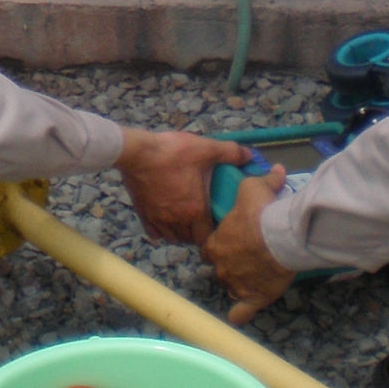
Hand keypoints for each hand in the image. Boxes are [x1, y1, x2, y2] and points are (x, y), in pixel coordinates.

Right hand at [114, 129, 249, 246]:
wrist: (138, 153)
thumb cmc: (173, 153)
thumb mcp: (206, 149)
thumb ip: (231, 153)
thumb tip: (250, 156)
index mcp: (195, 211)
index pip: (208, 238)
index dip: (213, 234)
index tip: (215, 223)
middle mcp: (177, 221)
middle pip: (189, 239)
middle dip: (196, 233)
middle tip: (201, 219)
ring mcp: (158, 219)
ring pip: (171, 238)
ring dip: (179, 233)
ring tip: (184, 220)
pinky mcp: (143, 213)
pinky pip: (153, 232)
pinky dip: (160, 230)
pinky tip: (163, 219)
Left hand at [202, 165, 295, 324]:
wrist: (278, 237)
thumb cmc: (261, 211)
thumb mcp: (257, 187)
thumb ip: (265, 180)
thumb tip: (275, 169)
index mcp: (215, 243)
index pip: (211, 247)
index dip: (222, 243)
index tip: (235, 239)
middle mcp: (221, 267)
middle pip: (221, 267)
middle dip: (231, 263)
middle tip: (250, 254)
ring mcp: (235, 284)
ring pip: (232, 287)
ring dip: (240, 283)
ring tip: (257, 274)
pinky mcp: (252, 298)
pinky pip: (241, 313)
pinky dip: (241, 312)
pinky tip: (244, 310)